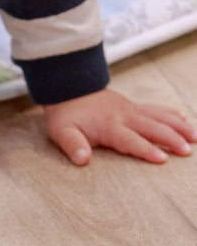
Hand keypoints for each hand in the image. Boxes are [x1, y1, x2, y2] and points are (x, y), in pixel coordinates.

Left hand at [43, 87, 196, 165]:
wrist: (64, 86)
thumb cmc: (64, 112)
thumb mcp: (61, 130)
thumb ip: (72, 144)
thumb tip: (82, 159)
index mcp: (108, 125)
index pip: (129, 139)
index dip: (145, 149)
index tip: (162, 159)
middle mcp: (122, 115)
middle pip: (150, 127)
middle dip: (169, 138)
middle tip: (187, 150)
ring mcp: (128, 108)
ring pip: (156, 116)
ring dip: (176, 125)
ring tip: (194, 136)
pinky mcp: (130, 105)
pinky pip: (153, 108)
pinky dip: (168, 112)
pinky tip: (182, 116)